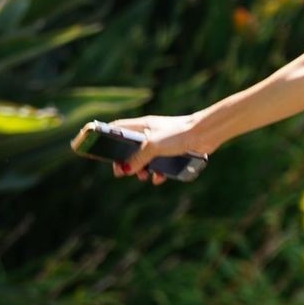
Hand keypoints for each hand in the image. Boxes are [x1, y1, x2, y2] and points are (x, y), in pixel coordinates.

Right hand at [95, 113, 209, 184]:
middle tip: (122, 173)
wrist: (206, 134)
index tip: (97, 149)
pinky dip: (157, 173)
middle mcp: (149, 134)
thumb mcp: (153, 146)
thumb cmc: (179, 133)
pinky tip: (159, 178)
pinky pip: (160, 166)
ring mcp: (161, 144)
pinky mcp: (173, 153)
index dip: (106, 138)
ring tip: (144, 177)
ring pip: (145, 160)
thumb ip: (137, 158)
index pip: (116, 129)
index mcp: (141, 126)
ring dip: (142, 170)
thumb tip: (124, 170)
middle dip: (125, 162)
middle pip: (129, 149)